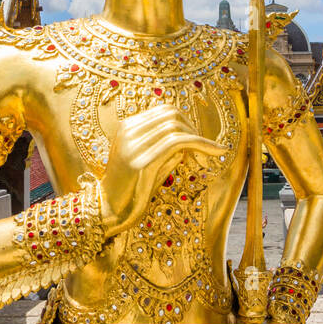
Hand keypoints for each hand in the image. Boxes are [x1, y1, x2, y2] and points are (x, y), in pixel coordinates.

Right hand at [97, 104, 223, 236]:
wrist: (108, 212)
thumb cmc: (131, 190)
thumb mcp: (149, 163)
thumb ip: (165, 148)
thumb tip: (189, 142)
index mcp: (127, 127)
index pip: (165, 111)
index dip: (187, 123)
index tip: (199, 141)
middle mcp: (129, 131)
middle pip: (173, 114)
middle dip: (194, 128)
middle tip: (206, 149)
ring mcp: (134, 145)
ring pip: (177, 127)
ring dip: (199, 138)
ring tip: (208, 155)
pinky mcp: (142, 161)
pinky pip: (178, 142)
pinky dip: (201, 143)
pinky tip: (214, 152)